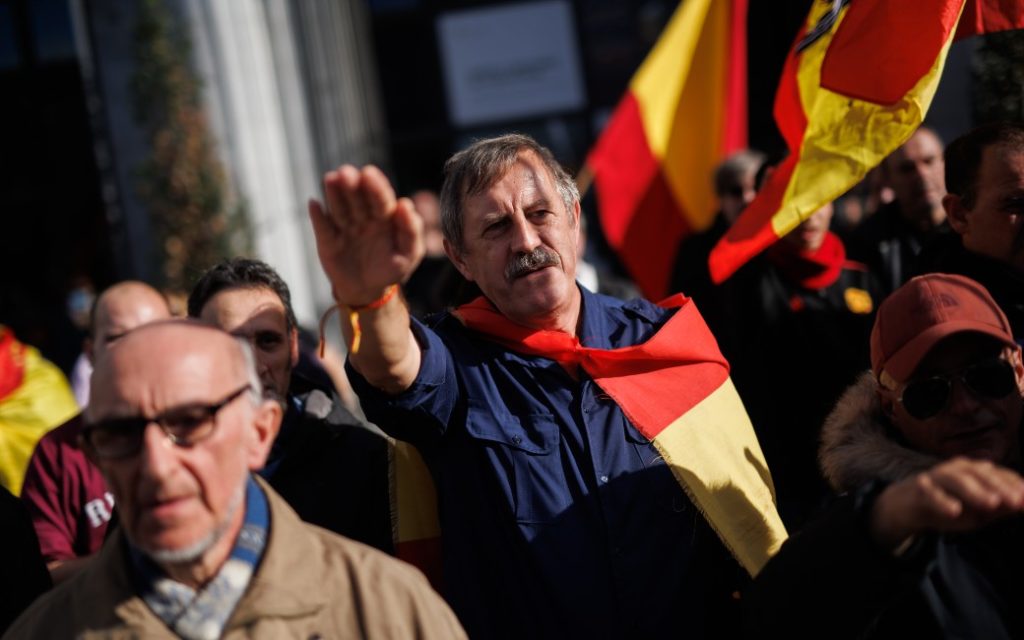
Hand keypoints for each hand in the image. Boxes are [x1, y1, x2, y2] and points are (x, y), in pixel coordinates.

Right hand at [308, 165, 424, 305]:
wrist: (367, 290)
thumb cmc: (390, 268)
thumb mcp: (409, 254)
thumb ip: (411, 230)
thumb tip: (405, 204)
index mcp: (384, 217)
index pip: (380, 198)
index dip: (375, 186)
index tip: (368, 173)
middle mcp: (362, 217)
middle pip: (357, 198)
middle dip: (352, 185)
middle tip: (346, 173)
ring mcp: (344, 227)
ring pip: (339, 208)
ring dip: (335, 194)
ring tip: (331, 179)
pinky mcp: (328, 240)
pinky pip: (322, 227)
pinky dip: (317, 216)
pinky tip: (314, 204)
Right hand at [870, 457, 1023, 549]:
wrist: (910, 506)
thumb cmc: (950, 505)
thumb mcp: (979, 511)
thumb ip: (1002, 508)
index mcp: (974, 471)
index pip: (997, 474)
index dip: (1013, 485)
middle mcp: (957, 468)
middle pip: (979, 474)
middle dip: (999, 487)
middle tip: (1016, 501)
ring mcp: (937, 476)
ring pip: (957, 479)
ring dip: (975, 491)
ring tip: (991, 504)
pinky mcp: (920, 487)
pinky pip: (931, 492)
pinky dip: (943, 501)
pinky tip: (954, 510)